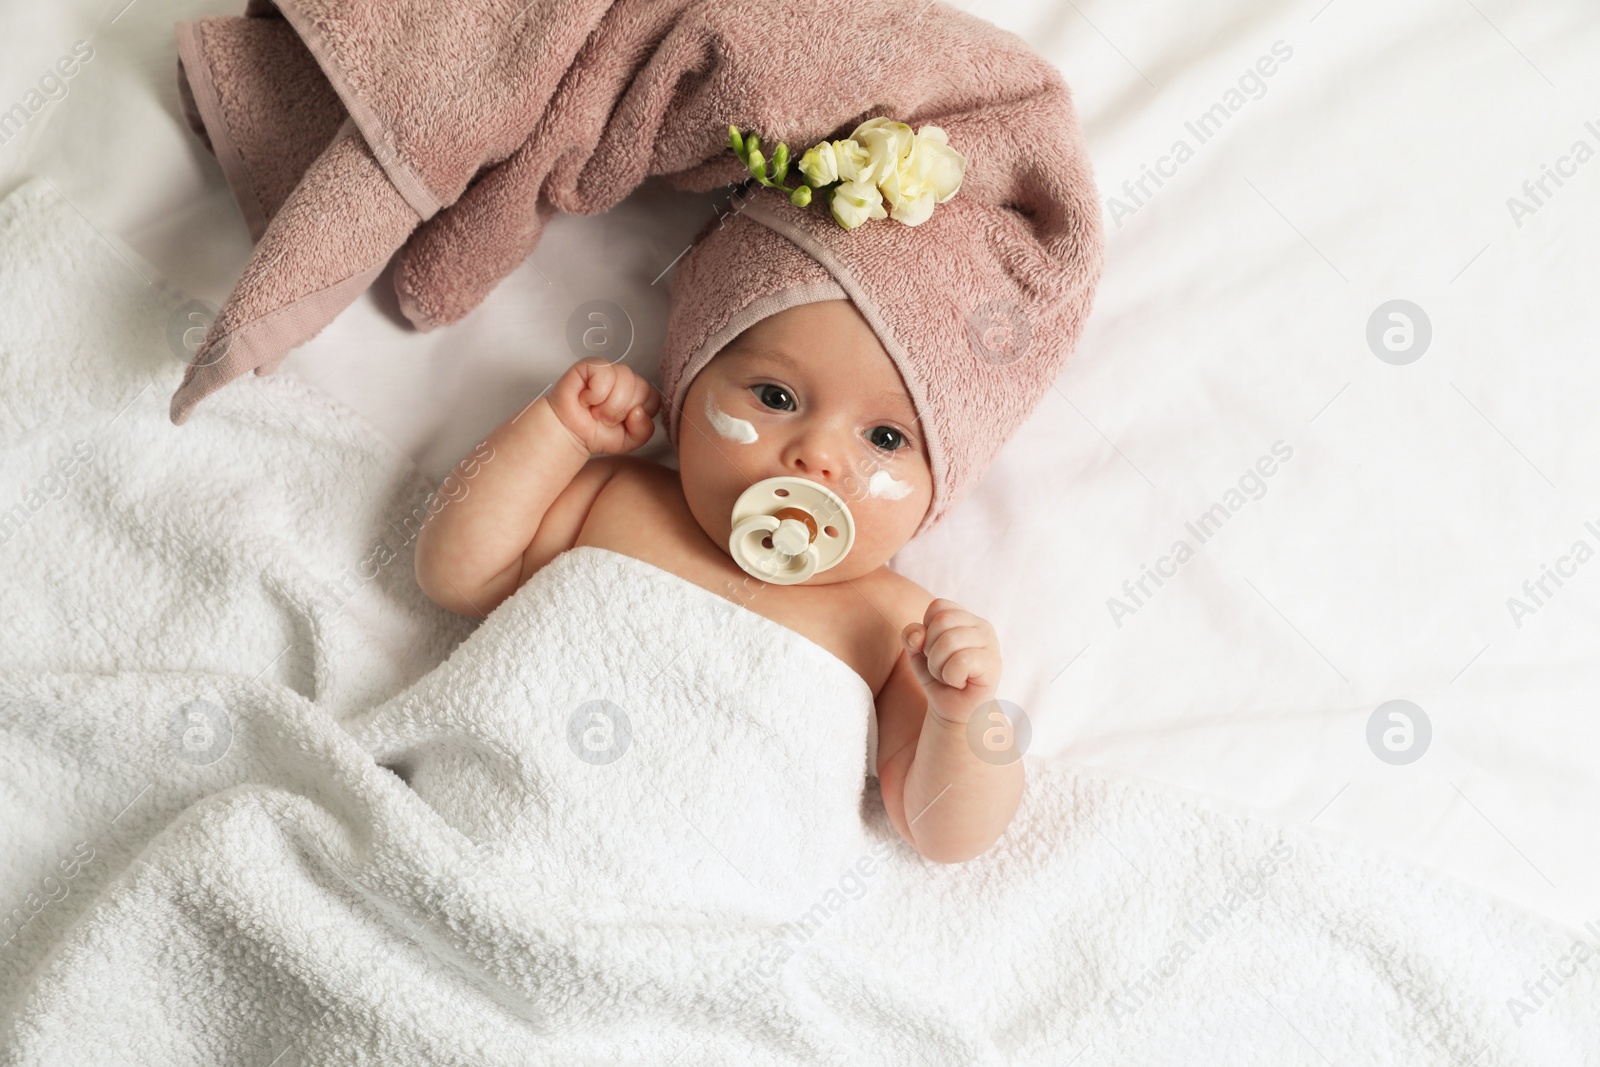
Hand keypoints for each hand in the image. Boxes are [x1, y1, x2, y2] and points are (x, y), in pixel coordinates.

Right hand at [548, 359, 660, 456]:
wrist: (569, 433)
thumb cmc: (595, 432)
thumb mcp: (628, 440)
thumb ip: (643, 431)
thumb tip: (638, 412)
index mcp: (638, 394)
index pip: (654, 399)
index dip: (638, 415)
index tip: (622, 423)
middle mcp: (626, 379)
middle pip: (642, 389)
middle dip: (621, 412)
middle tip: (604, 418)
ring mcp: (610, 370)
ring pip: (626, 380)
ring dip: (608, 405)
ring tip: (595, 410)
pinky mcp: (592, 364)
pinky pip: (605, 374)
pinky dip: (595, 393)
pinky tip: (586, 398)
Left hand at [902, 599, 1000, 725]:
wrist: (954, 712)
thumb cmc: (939, 679)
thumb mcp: (917, 654)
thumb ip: (911, 638)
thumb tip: (918, 634)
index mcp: (965, 618)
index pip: (937, 607)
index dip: (927, 632)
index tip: (934, 651)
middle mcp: (982, 626)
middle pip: (941, 621)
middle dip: (931, 650)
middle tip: (942, 668)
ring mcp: (991, 644)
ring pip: (949, 641)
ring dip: (939, 666)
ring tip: (949, 676)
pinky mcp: (993, 664)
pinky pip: (960, 661)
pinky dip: (951, 676)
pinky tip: (960, 682)